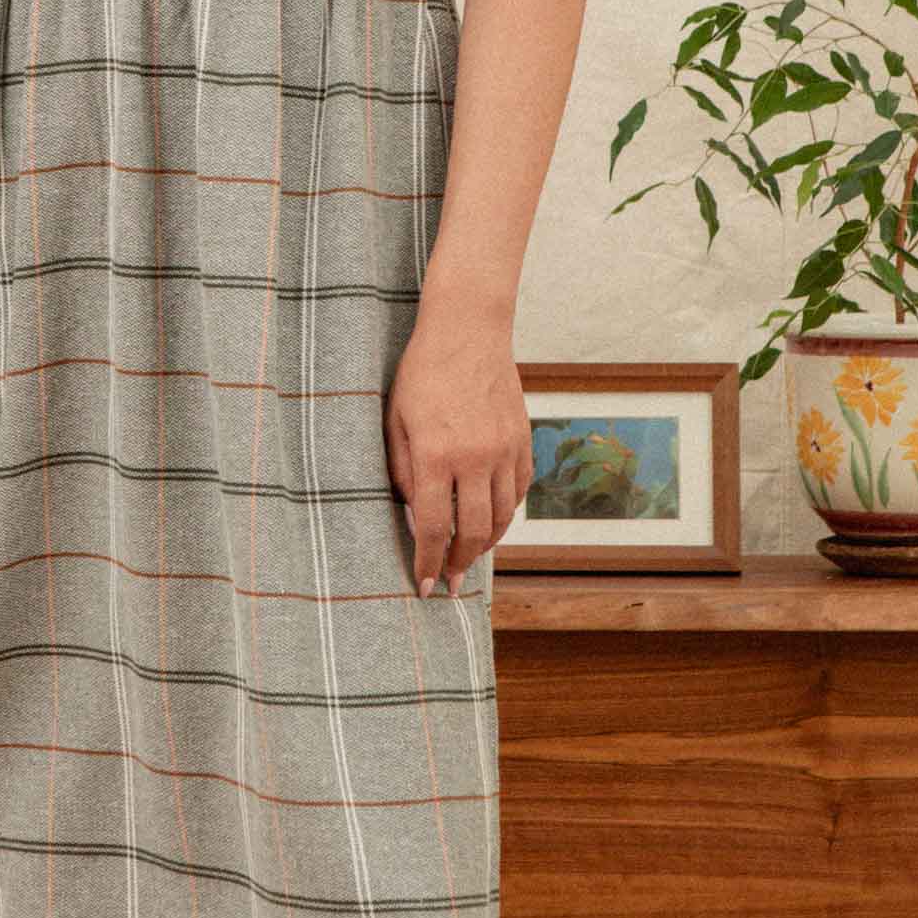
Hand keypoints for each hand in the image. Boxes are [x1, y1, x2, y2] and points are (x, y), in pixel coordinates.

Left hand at [384, 300, 530, 596]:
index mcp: (436, 455)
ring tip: (471, 557)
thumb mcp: (395, 421)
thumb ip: (401, 470)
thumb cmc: (421, 373)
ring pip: (502, 516)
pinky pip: (519, 490)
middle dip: (460, 563)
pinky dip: (506, 512)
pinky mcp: (522, 440)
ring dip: (486, 544)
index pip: (432, 527)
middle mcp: (475, 458)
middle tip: (451, 583)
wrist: (468, 330)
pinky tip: (492, 520)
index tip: (424, 586)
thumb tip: (412, 515)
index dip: (428, 563)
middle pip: (472, 531)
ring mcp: (504, 449)